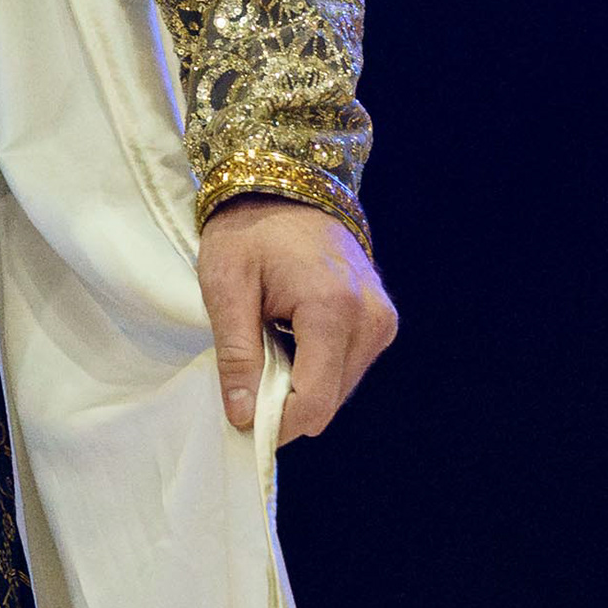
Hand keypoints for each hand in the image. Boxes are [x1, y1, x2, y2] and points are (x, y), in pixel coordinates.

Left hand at [197, 198, 394, 444]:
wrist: (289, 186)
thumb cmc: (250, 231)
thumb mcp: (226, 286)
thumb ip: (236, 354)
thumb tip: (243, 417)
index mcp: (333, 309)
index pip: (314, 402)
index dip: (277, 422)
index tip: (243, 415)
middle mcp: (370, 320)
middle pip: (329, 401)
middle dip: (287, 402)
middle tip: (249, 370)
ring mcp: (382, 321)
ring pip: (339, 389)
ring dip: (302, 384)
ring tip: (270, 343)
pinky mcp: (382, 321)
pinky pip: (347, 368)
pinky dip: (316, 367)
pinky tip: (291, 338)